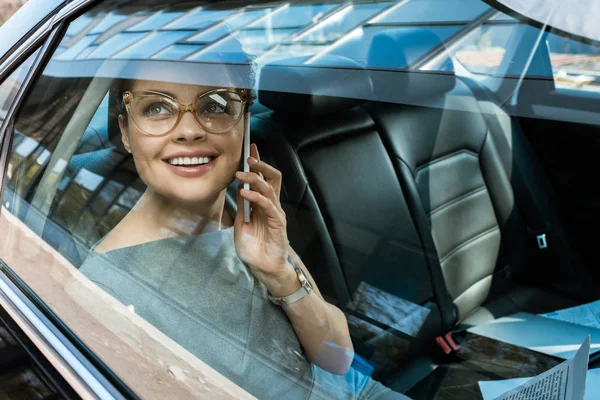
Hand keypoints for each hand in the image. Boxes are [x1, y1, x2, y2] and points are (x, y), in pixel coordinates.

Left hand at [234, 144, 298, 296]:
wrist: (262, 268)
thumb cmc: (253, 248)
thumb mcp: (242, 224)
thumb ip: (242, 207)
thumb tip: (238, 188)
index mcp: (263, 204)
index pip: (263, 178)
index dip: (258, 163)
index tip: (251, 147)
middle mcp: (271, 205)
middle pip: (272, 178)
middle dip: (261, 165)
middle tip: (248, 158)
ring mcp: (275, 213)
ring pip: (269, 188)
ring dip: (254, 179)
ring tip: (241, 175)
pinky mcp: (278, 223)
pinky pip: (268, 205)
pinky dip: (256, 197)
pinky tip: (245, 194)